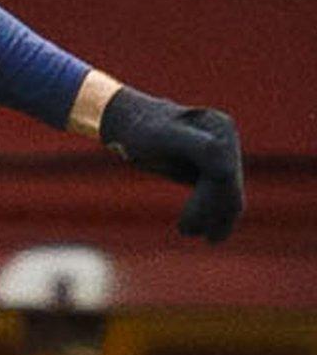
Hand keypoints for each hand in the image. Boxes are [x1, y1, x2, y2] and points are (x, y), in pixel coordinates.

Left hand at [99, 86, 242, 241]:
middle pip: (228, 185)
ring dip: (214, 218)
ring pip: (228, 194)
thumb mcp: (163, 136)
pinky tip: (204, 232)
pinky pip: (220, 194)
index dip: (208, 203)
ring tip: (188, 232)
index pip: (223, 173)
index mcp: (220, 128)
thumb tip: (226, 168)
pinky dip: (213, 214)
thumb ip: (198, 147)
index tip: (185, 227)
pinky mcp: (213, 165)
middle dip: (210, 212)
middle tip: (186, 233)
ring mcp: (223, 152)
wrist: (126, 121)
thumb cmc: (140, 130)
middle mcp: (226, 138)